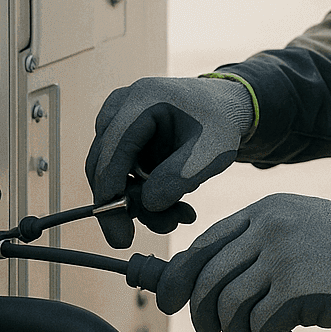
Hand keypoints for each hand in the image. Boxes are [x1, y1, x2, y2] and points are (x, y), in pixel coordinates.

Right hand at [85, 76, 254, 247]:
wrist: (226, 108)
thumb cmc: (221, 123)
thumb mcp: (212, 152)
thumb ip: (179, 176)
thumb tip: (147, 204)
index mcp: (143, 99)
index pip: (113, 149)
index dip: (111, 192)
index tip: (120, 233)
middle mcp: (121, 106)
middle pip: (104, 165)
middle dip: (130, 205)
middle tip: (166, 226)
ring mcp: (118, 120)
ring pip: (113, 175)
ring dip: (142, 203)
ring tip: (182, 214)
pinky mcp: (122, 137)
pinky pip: (122, 173)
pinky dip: (144, 194)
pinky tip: (175, 203)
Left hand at [155, 194, 330, 331]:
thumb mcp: (297, 225)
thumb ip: (258, 241)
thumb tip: (205, 282)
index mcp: (264, 211)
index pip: (204, 244)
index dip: (180, 277)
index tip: (171, 302)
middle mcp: (268, 229)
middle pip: (207, 279)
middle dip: (202, 314)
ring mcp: (282, 257)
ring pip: (229, 307)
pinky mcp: (297, 289)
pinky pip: (260, 327)